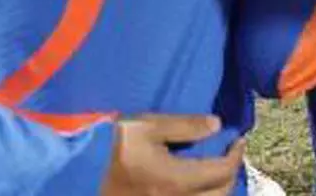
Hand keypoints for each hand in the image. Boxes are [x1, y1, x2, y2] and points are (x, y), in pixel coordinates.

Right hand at [101, 114, 244, 195]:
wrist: (76, 171)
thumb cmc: (110, 145)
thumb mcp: (147, 127)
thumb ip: (185, 125)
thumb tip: (216, 125)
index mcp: (176, 181)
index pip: (221, 171)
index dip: (235, 155)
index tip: (238, 140)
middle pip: (219, 195)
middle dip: (230, 174)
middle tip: (230, 155)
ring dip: (217, 191)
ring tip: (216, 173)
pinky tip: (195, 187)